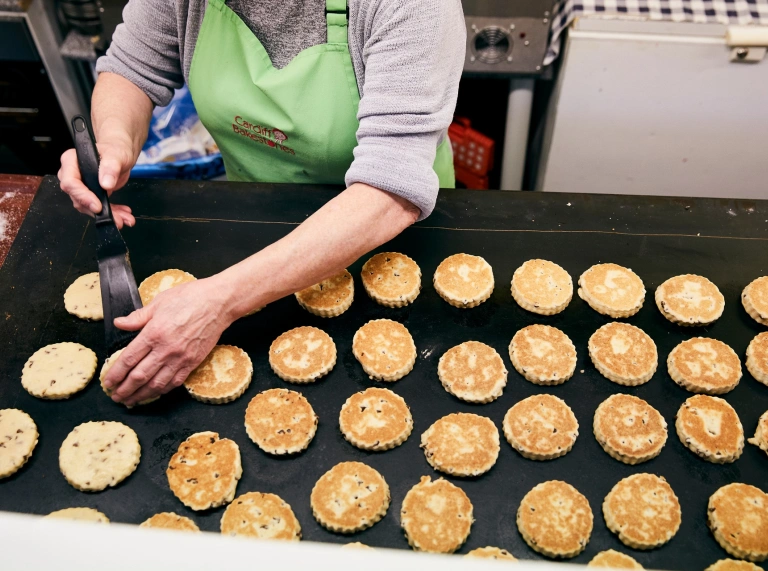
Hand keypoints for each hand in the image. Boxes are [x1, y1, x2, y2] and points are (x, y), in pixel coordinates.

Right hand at [57, 132, 136, 229]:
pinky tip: (123, 214)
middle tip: (116, 219)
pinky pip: (98, 207)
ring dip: (108, 215)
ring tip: (125, 219)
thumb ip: (111, 166)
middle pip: (78, 198)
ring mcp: (81, 186)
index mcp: (71, 161)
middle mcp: (72, 175)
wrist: (120, 153)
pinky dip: (112, 212)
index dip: (82, 196)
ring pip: (89, 206)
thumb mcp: (116, 154)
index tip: (98, 206)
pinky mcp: (91, 194)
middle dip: (98, 211)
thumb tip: (106, 183)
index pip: (70, 182)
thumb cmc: (115, 149)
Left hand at [101, 277, 235, 406]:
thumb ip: (138, 316)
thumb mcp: (159, 302)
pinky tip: (154, 393)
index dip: (115, 374)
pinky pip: (175, 382)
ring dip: (141, 395)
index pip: (128, 359)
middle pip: (139, 376)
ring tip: (130, 400)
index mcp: (154, 333)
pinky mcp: (193, 362)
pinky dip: (162, 391)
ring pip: (156, 384)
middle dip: (124, 389)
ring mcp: (181, 358)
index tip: (108, 382)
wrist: (219, 303)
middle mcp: (166, 349)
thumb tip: (119, 323)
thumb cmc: (191, 298)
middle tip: (115, 396)